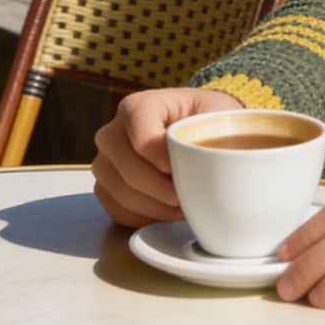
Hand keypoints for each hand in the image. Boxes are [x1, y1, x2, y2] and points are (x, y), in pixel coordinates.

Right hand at [92, 85, 243, 226]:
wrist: (194, 132)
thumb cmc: (207, 122)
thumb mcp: (216, 117)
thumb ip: (215, 133)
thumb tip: (219, 163)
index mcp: (138, 106)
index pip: (141, 138)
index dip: (163, 160)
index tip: (187, 170)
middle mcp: (113, 132)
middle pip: (128, 170)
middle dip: (162, 191)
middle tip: (189, 198)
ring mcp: (105, 161)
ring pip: (120, 194)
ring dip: (156, 208)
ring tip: (183, 207)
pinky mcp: (105, 187)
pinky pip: (117, 211)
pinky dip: (144, 218)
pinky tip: (167, 212)